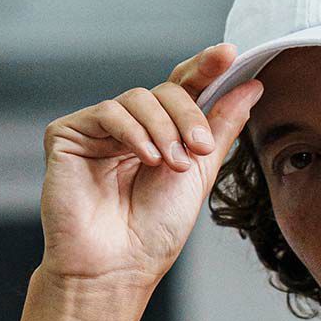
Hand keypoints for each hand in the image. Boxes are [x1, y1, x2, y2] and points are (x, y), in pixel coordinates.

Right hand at [38, 42, 263, 289]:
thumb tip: (252, 87)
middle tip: (200, 148)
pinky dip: (133, 132)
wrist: (118, 266)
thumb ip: (222, 128)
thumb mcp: (201, 174)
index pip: (183, 89)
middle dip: (188, 116)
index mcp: (161, 134)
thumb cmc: (155, 231)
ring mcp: (98, 129)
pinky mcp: (68, 134)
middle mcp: (130, 126)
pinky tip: (146, 159)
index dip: (205, 68)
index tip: (229, 54)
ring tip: (172, 166)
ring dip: (163, 129)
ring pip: (138, 98)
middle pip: (164, 91)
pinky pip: (108, 112)